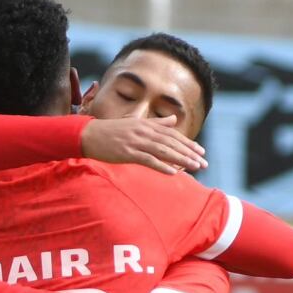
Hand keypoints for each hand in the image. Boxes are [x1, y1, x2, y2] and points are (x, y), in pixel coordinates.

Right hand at [80, 115, 206, 174]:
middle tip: (204, 163)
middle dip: (189, 153)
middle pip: (172, 143)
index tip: (201, 151)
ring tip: (194, 167)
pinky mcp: (127, 153)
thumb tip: (173, 120)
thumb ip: (156, 123)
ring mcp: (136, 142)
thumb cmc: (112, 131)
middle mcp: (144, 132)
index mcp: (147, 125)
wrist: (89, 135)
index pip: (172, 134)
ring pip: (164, 151)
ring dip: (181, 160)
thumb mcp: (135, 123)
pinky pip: (148, 160)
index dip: (188, 143)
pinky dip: (161, 166)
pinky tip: (173, 173)